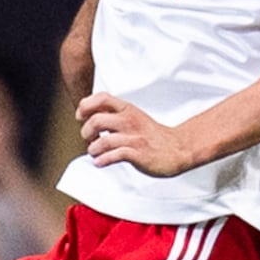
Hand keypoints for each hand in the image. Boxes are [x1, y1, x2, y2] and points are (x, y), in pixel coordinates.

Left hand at [76, 93, 200, 178]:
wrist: (178, 149)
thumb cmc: (153, 135)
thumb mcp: (134, 116)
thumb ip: (115, 114)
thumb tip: (90, 114)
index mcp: (128, 110)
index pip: (102, 98)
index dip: (86, 105)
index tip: (80, 116)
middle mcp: (129, 121)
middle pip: (96, 120)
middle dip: (86, 132)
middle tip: (89, 138)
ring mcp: (133, 138)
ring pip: (103, 141)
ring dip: (93, 149)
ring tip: (95, 152)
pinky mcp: (137, 154)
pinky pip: (114, 156)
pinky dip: (102, 160)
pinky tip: (100, 162)